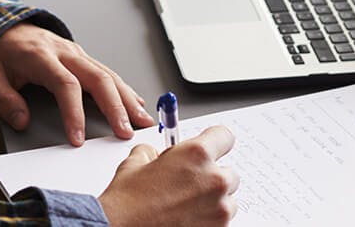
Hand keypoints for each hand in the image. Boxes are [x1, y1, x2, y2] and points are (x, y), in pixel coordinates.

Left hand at [0, 24, 155, 145]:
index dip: (74, 113)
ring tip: (142, 120)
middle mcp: (65, 52)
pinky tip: (135, 102)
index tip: (78, 138)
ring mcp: (77, 53)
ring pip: (109, 74)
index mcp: (42, 56)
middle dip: (115, 107)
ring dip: (127, 99)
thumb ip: (5, 100)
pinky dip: (124, 89)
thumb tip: (22, 121)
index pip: (65, 85)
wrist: (1, 25)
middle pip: (98, 78)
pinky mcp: (83, 57)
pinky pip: (108, 72)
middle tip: (125, 131)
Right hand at [99, 126, 238, 226]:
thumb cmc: (127, 203)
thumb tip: (157, 155)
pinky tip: (187, 220)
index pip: (224, 136)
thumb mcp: (136, 163)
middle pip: (228, 172)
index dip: (214, 142)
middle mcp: (214, 179)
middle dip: (211, 177)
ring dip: (212, 201)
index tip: (209, 148)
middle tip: (188, 186)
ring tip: (185, 207)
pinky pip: (222, 220)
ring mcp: (219, 207)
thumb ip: (154, 152)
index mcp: (197, 154)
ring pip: (227, 199)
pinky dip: (209, 220)